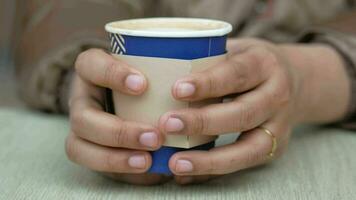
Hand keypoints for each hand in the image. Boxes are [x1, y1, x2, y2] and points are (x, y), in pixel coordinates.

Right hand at [65, 49, 169, 184]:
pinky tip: (146, 169)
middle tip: (155, 137)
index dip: (111, 74)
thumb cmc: (146, 82)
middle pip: (82, 116)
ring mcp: (81, 127)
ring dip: (114, 158)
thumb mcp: (153, 72)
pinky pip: (92, 165)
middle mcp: (82, 99)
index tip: (143, 85)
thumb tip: (200, 92)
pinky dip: (118, 168)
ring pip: (78, 146)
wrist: (126, 100)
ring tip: (147, 161)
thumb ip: (168, 77)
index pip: (91, 64)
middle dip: (118, 132)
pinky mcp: (86, 149)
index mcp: (93, 71)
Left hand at [158, 39, 349, 183]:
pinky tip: (187, 173)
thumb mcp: (236, 50)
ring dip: (209, 159)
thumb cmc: (250, 64)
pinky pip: (244, 163)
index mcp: (264, 64)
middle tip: (167, 124)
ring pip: (248, 148)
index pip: (236, 73)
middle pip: (243, 113)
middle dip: (203, 122)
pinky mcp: (274, 147)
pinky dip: (214, 170)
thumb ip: (208, 58)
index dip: (208, 83)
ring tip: (175, 163)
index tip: (177, 89)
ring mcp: (279, 125)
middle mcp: (277, 95)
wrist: (295, 80)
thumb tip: (161, 69)